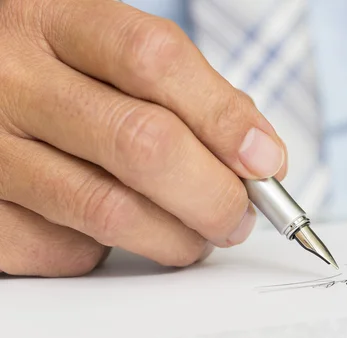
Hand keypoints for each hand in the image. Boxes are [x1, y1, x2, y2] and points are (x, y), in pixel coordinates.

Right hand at [0, 0, 286, 276]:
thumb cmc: (62, 76)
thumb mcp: (112, 55)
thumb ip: (190, 94)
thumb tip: (261, 158)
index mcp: (54, 19)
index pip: (153, 60)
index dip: (223, 118)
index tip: (266, 163)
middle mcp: (10, 79)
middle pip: (142, 143)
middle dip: (213, 195)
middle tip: (237, 216)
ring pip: (109, 210)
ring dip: (177, 237)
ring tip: (199, 235)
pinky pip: (66, 250)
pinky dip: (113, 252)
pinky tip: (121, 231)